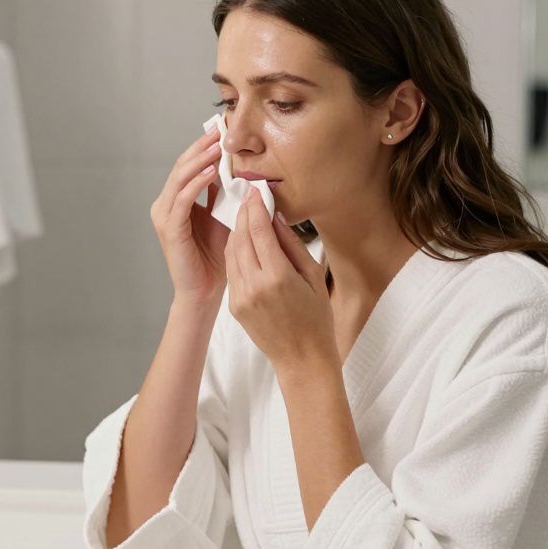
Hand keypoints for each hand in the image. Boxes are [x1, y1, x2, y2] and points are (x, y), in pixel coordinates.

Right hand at [150, 124, 229, 307]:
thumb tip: (236, 169)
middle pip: (182, 166)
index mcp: (176, 201)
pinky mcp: (170, 228)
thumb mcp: (222, 217)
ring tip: (217, 147)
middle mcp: (165, 205)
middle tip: (219, 131)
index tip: (220, 130)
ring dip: (200, 160)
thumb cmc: (215, 258)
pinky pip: (183, 199)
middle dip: (201, 147)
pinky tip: (213, 172)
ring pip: (180, 178)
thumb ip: (223, 194)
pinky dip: (197, 183)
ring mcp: (164, 216)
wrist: (204, 291)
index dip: (202, 147)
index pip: (188, 166)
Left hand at [225, 187, 335, 371]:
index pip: (259, 231)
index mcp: (278, 277)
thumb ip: (291, 245)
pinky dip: (235, 251)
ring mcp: (241, 296)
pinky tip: (244, 242)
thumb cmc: (316, 317)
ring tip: (246, 216)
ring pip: (232, 252)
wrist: (301, 357)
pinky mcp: (234, 305)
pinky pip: (231, 269)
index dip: (256, 207)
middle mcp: (254, 285)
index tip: (256, 190)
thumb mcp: (312, 276)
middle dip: (244, 214)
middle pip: (241, 237)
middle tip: (249, 197)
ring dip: (237, 231)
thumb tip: (275, 216)